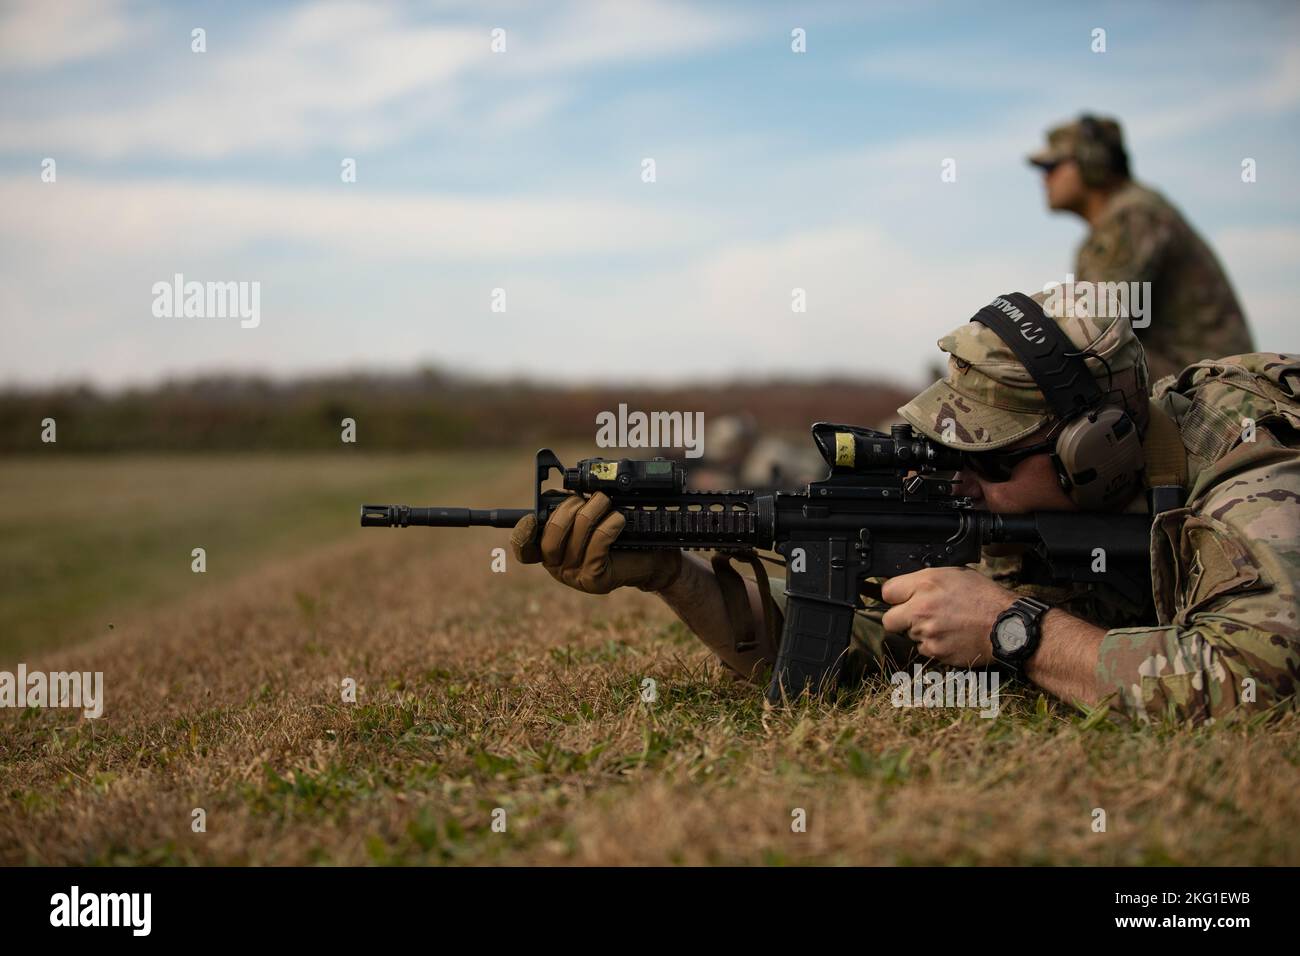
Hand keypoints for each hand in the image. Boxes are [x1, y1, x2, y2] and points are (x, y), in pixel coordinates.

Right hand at [509, 492, 681, 593]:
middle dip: (571, 506)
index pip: (524, 549)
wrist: (648, 558)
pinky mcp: (594, 579)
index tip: (532, 517)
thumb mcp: (587, 519)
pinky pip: (598, 543)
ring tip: (607, 502)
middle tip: (589, 498)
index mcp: (548, 551)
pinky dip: (609, 524)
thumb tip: (554, 494)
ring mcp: (574, 576)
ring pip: (578, 533)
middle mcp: (556, 567)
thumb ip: (566, 508)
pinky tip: (618, 519)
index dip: (522, 533)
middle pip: (552, 532)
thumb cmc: (616, 534)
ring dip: (595, 509)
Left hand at [880, 567, 1018, 666]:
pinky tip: (950, 636)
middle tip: (915, 616)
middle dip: (899, 618)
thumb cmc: (984, 597)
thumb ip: (926, 580)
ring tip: (944, 624)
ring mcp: (927, 633)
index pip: (887, 592)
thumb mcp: (955, 574)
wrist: (1006, 626)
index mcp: (925, 584)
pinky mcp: (935, 651)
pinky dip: (933, 644)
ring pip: (908, 635)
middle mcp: (921, 609)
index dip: (895, 596)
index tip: (900, 599)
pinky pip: (923, 649)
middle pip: (889, 620)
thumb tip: (908, 586)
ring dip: (920, 631)